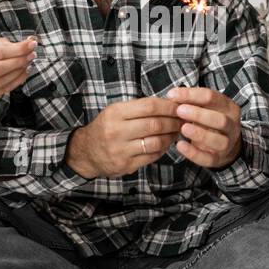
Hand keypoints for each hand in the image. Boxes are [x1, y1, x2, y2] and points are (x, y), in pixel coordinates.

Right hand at [0, 35, 36, 98]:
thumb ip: (7, 43)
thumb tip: (28, 42)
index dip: (17, 49)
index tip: (31, 44)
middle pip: (0, 68)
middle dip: (19, 61)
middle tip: (31, 55)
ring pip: (2, 81)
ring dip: (19, 72)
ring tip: (28, 63)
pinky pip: (4, 89)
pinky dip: (17, 81)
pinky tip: (23, 72)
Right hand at [65, 97, 183, 178]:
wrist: (85, 152)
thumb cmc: (106, 127)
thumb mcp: (116, 111)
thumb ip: (139, 108)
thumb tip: (169, 103)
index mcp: (115, 113)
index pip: (149, 106)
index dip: (168, 106)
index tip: (180, 106)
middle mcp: (117, 131)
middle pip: (155, 124)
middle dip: (173, 122)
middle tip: (183, 120)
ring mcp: (121, 150)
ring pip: (156, 142)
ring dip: (171, 137)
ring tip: (176, 132)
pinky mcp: (126, 165)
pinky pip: (152, 156)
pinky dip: (163, 149)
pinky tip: (166, 144)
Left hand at [167, 86, 241, 168]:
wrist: (223, 144)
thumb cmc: (208, 120)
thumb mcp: (203, 107)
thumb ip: (190, 101)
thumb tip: (172, 95)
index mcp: (228, 107)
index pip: (211, 97)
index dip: (191, 95)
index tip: (171, 95)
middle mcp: (232, 126)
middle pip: (220, 120)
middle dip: (199, 114)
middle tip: (179, 111)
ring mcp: (227, 144)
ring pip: (219, 141)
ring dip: (200, 134)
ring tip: (183, 128)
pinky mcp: (218, 159)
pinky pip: (208, 158)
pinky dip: (193, 153)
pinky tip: (180, 145)